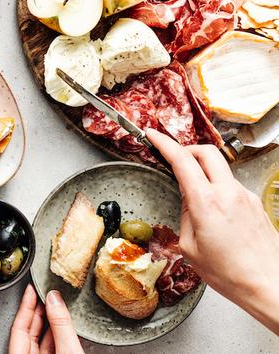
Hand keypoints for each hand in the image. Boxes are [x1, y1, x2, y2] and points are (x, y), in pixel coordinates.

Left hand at [9, 284, 83, 353]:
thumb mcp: (68, 350)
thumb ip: (60, 326)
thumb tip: (54, 300)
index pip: (19, 327)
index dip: (26, 306)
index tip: (31, 289)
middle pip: (28, 331)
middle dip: (38, 311)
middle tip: (45, 293)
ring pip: (39, 339)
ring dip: (49, 321)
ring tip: (55, 304)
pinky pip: (49, 346)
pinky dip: (55, 334)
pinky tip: (62, 323)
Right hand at [148, 129, 278, 333]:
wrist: (268, 284)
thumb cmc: (228, 273)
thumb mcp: (189, 247)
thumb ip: (186, 216)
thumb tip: (188, 200)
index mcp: (207, 203)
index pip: (182, 161)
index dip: (164, 144)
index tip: (153, 136)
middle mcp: (228, 193)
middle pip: (207, 152)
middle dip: (187, 149)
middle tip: (174, 158)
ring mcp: (245, 196)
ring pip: (221, 168)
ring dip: (204, 170)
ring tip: (193, 194)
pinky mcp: (254, 204)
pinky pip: (231, 186)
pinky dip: (217, 188)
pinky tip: (213, 211)